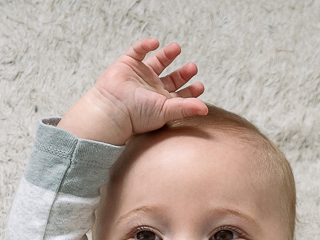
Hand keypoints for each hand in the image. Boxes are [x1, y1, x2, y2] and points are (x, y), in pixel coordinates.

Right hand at [58, 39, 206, 144]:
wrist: (113, 109)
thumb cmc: (138, 115)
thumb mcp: (166, 111)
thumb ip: (186, 108)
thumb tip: (206, 109)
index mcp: (161, 102)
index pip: (180, 95)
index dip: (191, 91)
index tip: (200, 86)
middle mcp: (152, 89)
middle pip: (172, 78)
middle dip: (183, 73)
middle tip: (193, 67)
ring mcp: (140, 76)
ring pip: (157, 62)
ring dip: (167, 54)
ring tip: (177, 48)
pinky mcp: (127, 64)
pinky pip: (137, 51)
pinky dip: (146, 45)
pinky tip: (155, 43)